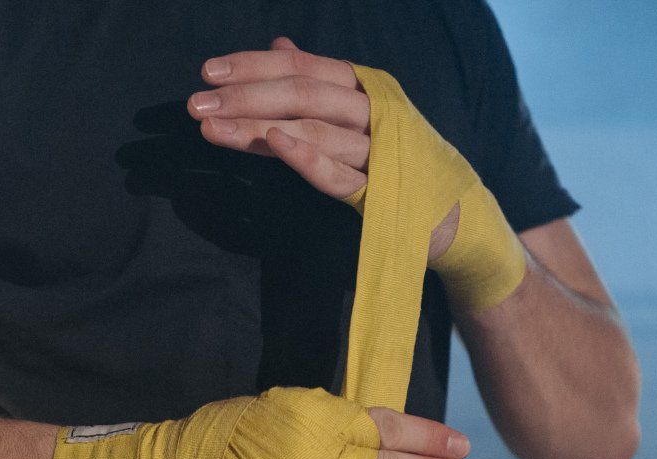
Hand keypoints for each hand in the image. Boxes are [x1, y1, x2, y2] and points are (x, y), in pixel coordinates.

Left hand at [193, 37, 458, 261]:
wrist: (459, 215)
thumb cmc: (400, 160)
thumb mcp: (360, 112)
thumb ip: (316, 82)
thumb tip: (279, 45)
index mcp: (363, 86)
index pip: (301, 66)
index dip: (253, 65)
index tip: (208, 71)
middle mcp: (372, 109)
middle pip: (303, 92)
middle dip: (245, 95)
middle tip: (197, 103)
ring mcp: (379, 150)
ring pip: (313, 129)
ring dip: (258, 127)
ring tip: (213, 129)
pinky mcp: (382, 192)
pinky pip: (338, 172)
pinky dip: (305, 156)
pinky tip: (273, 144)